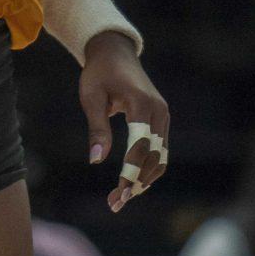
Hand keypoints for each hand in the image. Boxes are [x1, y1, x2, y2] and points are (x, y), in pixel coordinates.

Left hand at [80, 31, 168, 213]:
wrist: (114, 52)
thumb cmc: (98, 73)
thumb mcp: (91, 97)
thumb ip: (97, 128)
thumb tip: (95, 161)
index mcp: (140, 102)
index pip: (140, 145)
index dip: (131, 172)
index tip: (119, 193)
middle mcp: (158, 110)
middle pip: (153, 156)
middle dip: (136, 183)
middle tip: (115, 203)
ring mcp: (163, 115)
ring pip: (160, 158)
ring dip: (143, 181)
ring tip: (120, 198)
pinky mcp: (161, 120)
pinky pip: (160, 151)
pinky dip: (148, 169)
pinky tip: (131, 183)